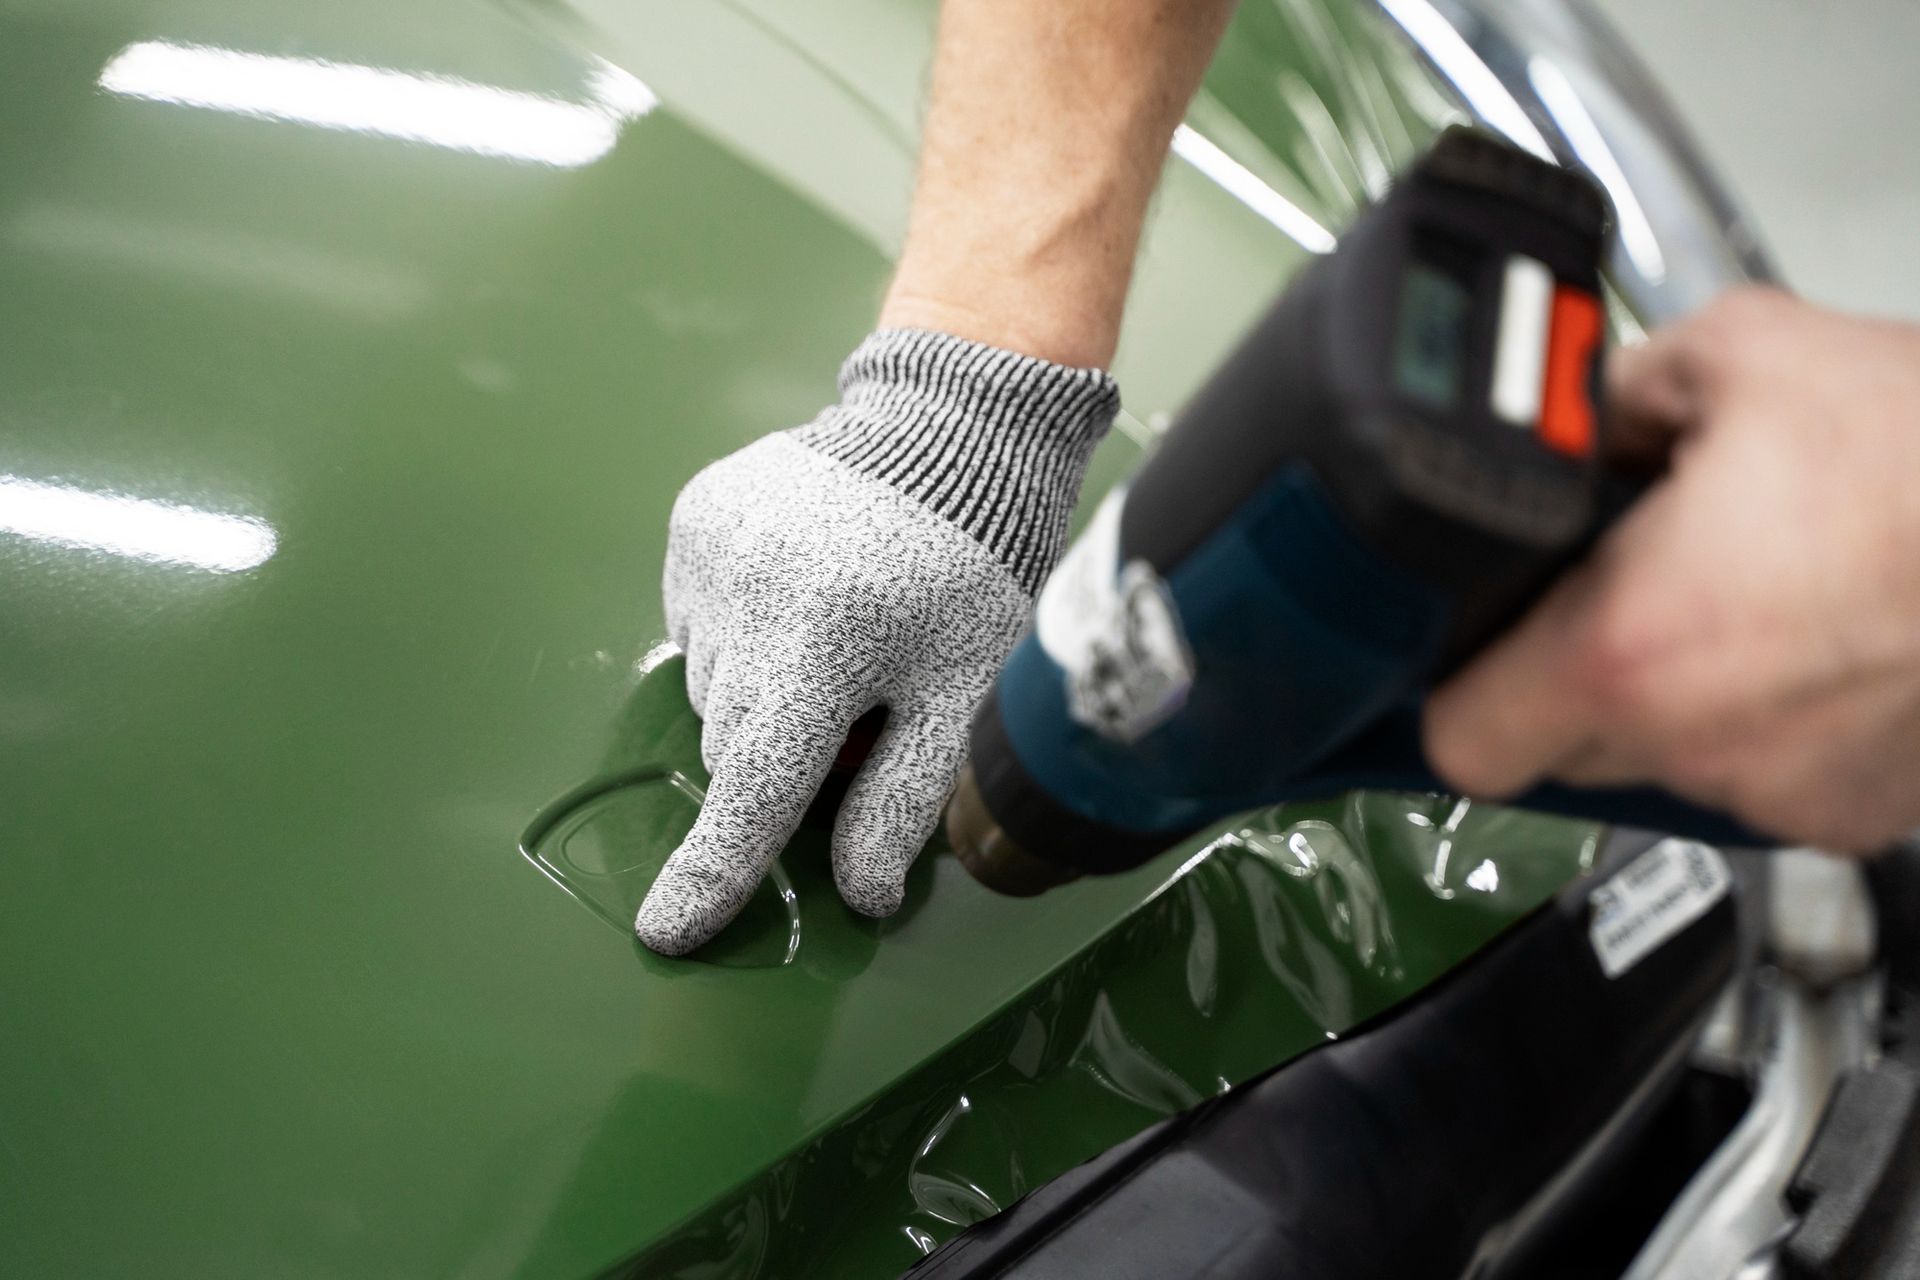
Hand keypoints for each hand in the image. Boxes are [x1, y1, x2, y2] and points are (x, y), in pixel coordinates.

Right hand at [638, 329, 1116, 953]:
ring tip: (834, 633)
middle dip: (784, 752)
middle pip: (736, 742)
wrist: (946, 435)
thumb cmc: (971, 574)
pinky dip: (741, 632)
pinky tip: (800, 592)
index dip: (715, 869)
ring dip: (763, 691)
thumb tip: (862, 896)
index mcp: (826, 643)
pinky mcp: (694, 516)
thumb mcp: (964, 691)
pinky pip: (697, 622)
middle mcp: (751, 590)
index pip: (756, 785)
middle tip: (856, 702)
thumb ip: (904, 795)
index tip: (669, 933)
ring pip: (714, 687)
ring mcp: (712, 547)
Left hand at [1425, 288, 1919, 852]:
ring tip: (1736, 600)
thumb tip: (1572, 423)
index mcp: (1628, 645)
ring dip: (1668, 700)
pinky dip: (1762, 725)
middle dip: (1564, 678)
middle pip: (1555, 753)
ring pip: (1661, 766)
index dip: (1454, 691)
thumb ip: (1613, 398)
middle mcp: (1697, 743)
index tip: (1469, 650)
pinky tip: (1806, 642)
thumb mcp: (1739, 355)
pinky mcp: (1857, 813)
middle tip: (1616, 591)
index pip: (1460, 740)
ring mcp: (1783, 792)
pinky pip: (1761, 779)